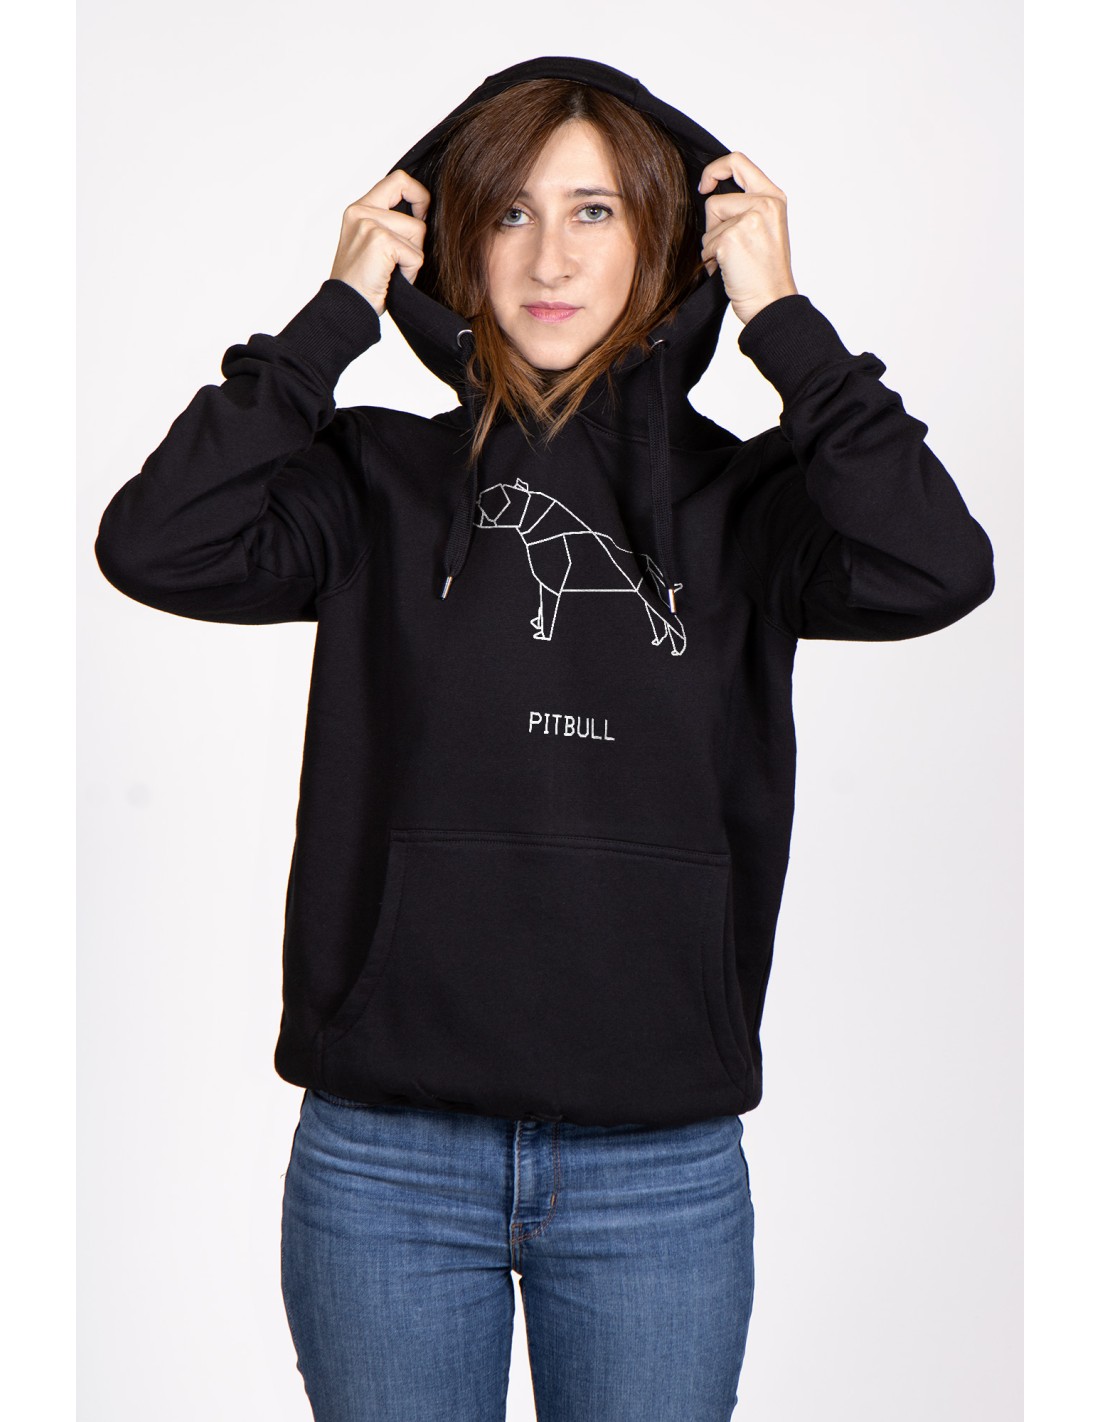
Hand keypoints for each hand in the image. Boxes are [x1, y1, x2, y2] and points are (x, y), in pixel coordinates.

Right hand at [330, 169, 431, 315]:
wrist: (345, 307)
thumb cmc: (361, 283)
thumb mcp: (370, 243)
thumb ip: (388, 223)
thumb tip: (423, 216)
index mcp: (359, 209)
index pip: (398, 179)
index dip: (417, 193)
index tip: (421, 215)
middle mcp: (361, 211)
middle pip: (415, 201)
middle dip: (418, 231)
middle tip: (403, 253)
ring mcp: (369, 223)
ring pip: (418, 232)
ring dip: (412, 258)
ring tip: (391, 271)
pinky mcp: (380, 241)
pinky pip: (416, 255)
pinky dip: (410, 272)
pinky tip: (391, 279)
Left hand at [698, 153, 798, 325]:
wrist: (772, 302)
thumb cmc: (765, 273)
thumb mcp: (766, 228)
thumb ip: (748, 206)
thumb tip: (711, 192)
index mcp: (774, 197)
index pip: (739, 161)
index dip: (715, 170)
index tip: (704, 186)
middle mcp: (765, 204)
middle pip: (716, 200)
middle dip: (713, 225)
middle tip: (730, 246)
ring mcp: (749, 220)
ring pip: (709, 223)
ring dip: (713, 245)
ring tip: (734, 261)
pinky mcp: (731, 238)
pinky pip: (706, 244)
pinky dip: (711, 260)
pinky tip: (729, 270)